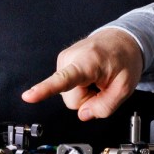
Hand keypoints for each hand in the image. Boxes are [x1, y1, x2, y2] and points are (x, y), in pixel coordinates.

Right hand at [22, 29, 143, 120]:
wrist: (120, 39)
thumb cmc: (123, 59)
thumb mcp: (125, 88)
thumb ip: (105, 106)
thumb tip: (83, 114)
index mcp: (88, 62)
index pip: (63, 79)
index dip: (44, 90)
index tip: (28, 96)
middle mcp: (70, 58)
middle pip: (71, 100)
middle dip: (87, 100)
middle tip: (102, 86)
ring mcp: (64, 60)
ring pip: (68, 95)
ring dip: (84, 93)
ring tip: (96, 79)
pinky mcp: (62, 63)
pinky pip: (68, 88)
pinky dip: (80, 87)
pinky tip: (90, 77)